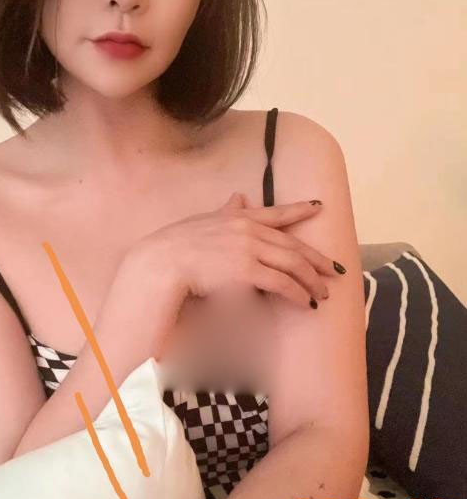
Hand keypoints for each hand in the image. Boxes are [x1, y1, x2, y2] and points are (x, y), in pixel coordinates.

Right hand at [130, 191, 339, 310]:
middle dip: (316, 258)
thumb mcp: (205, 221)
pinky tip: (306, 302)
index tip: (319, 207)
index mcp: (238, 217)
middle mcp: (248, 229)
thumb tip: (239, 196)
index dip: (300, 210)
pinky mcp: (247, 271)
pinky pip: (282, 283)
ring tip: (321, 293)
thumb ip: (225, 211)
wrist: (163, 262)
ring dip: (310, 280)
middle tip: (334, 270)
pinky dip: (297, 293)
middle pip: (292, 244)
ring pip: (292, 264)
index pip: (276, 212)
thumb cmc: (177, 246)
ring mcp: (249, 249)